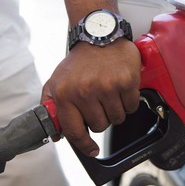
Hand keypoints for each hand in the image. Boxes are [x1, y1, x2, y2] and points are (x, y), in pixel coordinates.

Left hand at [41, 38, 140, 156]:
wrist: (100, 36)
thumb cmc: (80, 61)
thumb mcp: (57, 81)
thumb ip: (52, 107)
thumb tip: (57, 134)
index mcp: (66, 93)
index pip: (74, 131)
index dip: (84, 145)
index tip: (92, 150)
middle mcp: (86, 91)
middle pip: (100, 126)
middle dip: (102, 118)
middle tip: (100, 103)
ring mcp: (108, 87)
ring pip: (117, 118)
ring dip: (115, 110)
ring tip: (110, 93)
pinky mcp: (127, 82)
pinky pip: (131, 106)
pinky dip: (128, 101)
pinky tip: (121, 88)